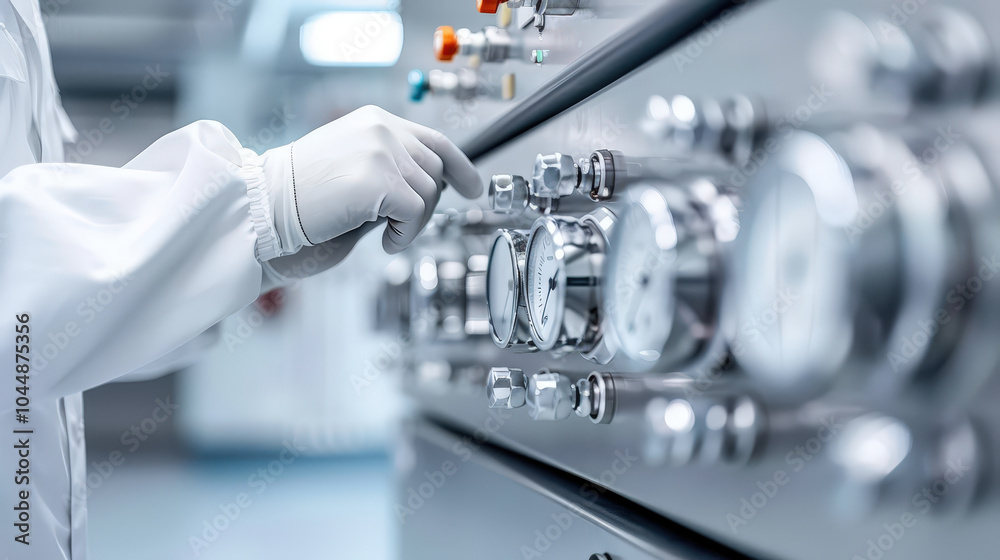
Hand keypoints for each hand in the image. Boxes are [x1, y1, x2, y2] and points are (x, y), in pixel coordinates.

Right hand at [260, 105, 481, 257]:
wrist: (266, 206)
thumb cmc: (302, 196)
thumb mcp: (354, 167)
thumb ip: (391, 168)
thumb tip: (433, 186)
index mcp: (375, 122)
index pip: (434, 139)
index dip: (459, 165)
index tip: (472, 187)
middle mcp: (381, 129)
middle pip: (436, 170)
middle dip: (427, 206)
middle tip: (400, 227)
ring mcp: (381, 152)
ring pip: (429, 194)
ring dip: (412, 223)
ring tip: (384, 234)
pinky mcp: (379, 180)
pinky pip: (416, 213)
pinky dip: (406, 234)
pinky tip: (383, 241)